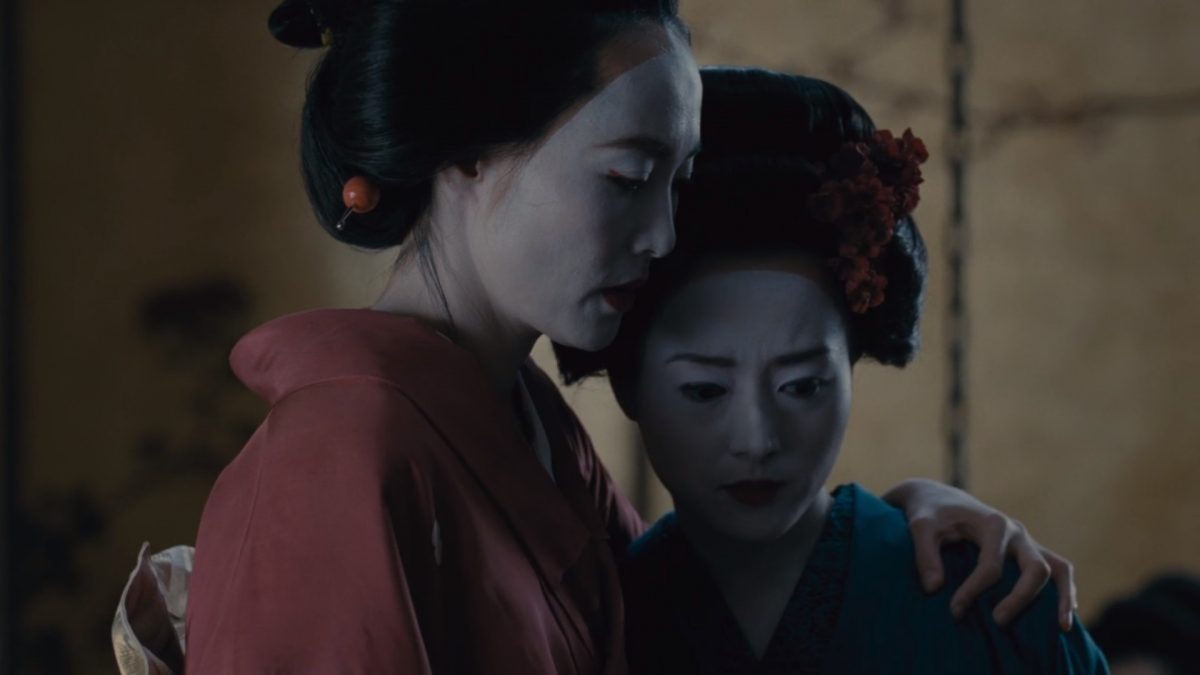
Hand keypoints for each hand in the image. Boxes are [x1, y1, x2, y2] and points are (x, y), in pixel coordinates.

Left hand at [883, 478, 1078, 630]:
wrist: (938, 498)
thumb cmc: (929, 514)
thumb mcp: (920, 527)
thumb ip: (925, 555)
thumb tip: (934, 589)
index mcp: (992, 524)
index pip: (991, 567)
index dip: (973, 592)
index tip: (954, 611)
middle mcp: (1016, 531)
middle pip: (1034, 568)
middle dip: (1020, 599)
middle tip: (997, 622)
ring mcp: (1026, 541)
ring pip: (1058, 567)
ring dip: (1063, 597)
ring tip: (1062, 627)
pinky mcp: (1028, 549)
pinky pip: (1058, 569)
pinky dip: (1065, 590)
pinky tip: (1063, 617)